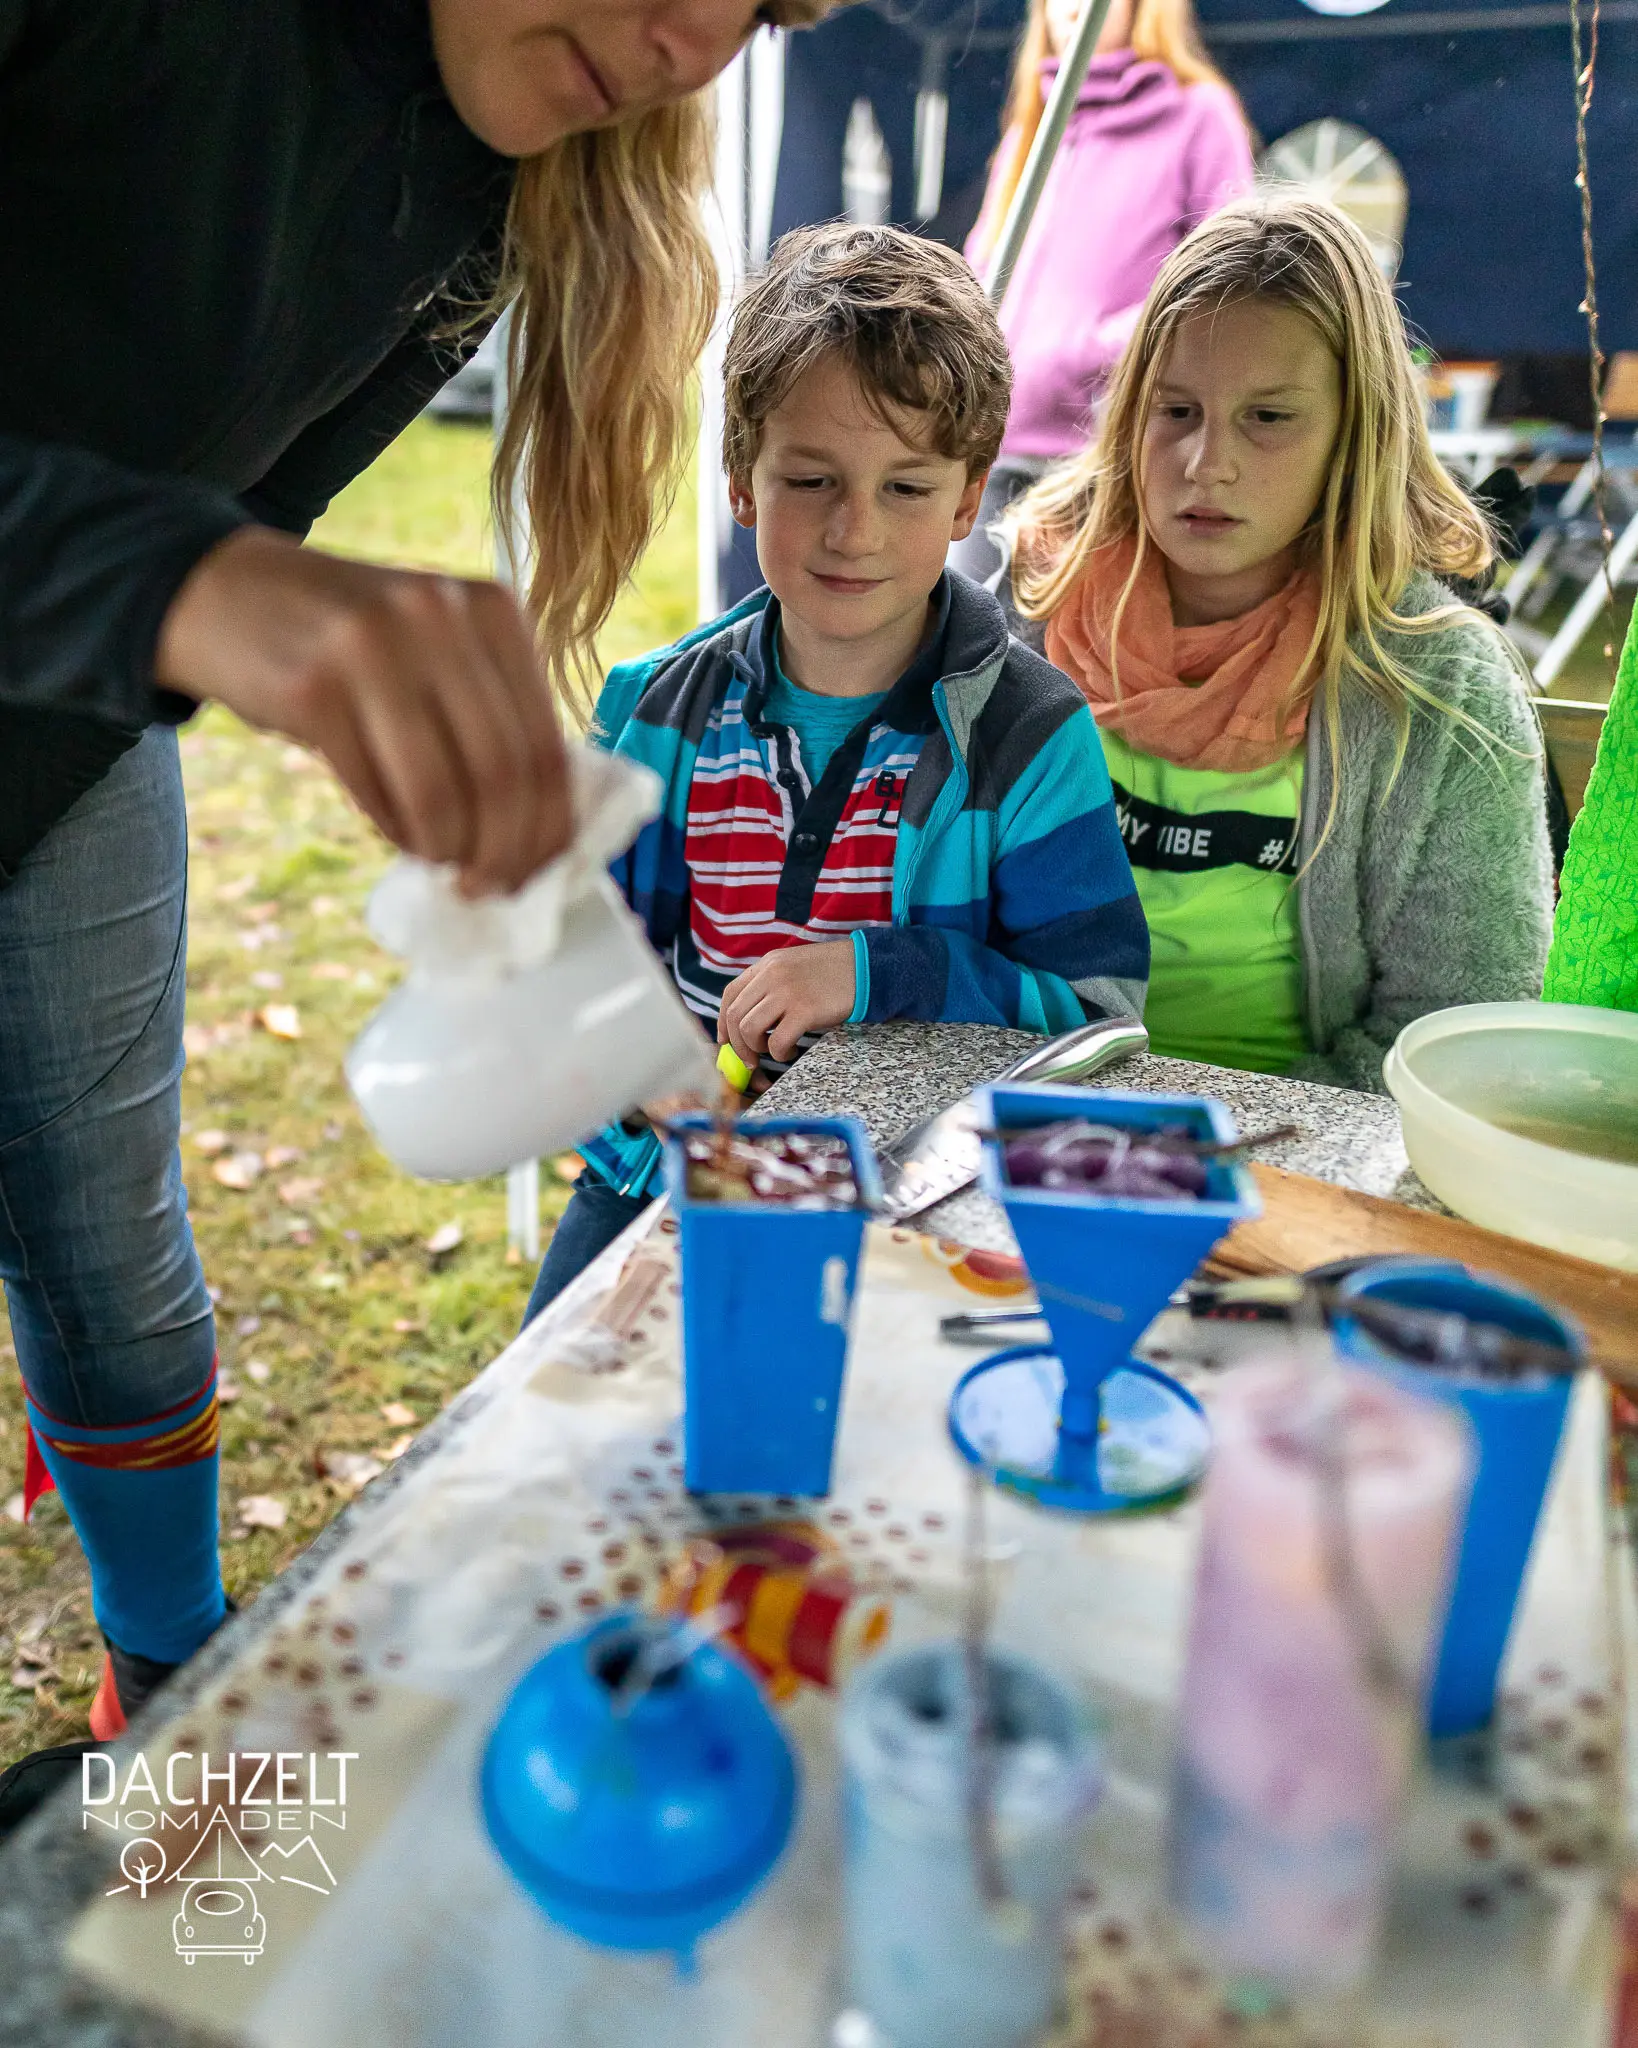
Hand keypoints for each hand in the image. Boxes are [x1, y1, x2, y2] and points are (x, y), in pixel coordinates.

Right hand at [156, 526, 570, 896]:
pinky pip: (375, 792)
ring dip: (448, 850)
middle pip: (502, 774)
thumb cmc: (351, 640)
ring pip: (441, 792)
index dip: (549, 827)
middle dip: (503, 852)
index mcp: (491, 608)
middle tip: (490, 886)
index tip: (538, 872)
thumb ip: (490, 713)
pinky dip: (397, 831)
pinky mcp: (311, 688)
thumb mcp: (437, 645)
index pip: (546, 744)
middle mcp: (438, 617)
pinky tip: (401, 836)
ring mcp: (371, 647)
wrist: (225, 591)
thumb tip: (540, 829)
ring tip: (445, 866)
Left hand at [717, 941, 855, 1067]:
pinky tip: (791, 1050)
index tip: (727, 1040)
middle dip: (737, 1045)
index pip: (730, 995)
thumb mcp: (793, 967)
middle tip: (750, 1059)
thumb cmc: (832, 973)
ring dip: (756, 1049)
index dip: (723, 1022)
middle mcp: (771, 975)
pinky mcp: (804, 1010)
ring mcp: (786, 992)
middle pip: (735, 1016)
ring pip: (749, 1030)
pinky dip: (779, 1053)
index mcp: (767, 964)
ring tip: (774, 1051)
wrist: (866, 967)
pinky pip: (776, 1042)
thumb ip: (770, 984)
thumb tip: (750, 1016)